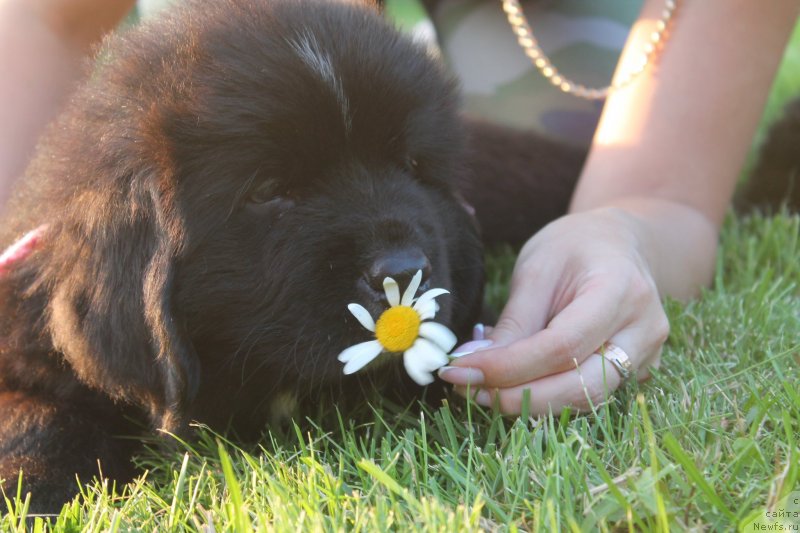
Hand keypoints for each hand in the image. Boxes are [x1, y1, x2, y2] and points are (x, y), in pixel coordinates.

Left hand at [439, 207, 669, 413]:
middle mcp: (643, 329)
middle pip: (580, 386)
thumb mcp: (537, 269)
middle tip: (466, 388)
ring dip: (528, 402)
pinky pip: (589, 395)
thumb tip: (474, 364)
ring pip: (586, 399)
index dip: (509, 367)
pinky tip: (513, 380)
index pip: (562, 347)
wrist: (620, 243)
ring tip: (482, 386)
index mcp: (620, 290)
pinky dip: (547, 395)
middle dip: (517, 397)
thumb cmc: (575, 247)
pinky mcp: (639, 372)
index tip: (461, 370)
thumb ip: (513, 321)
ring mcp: (649, 354)